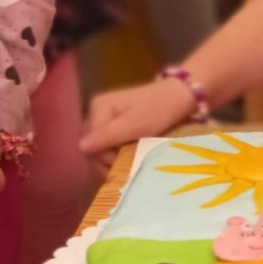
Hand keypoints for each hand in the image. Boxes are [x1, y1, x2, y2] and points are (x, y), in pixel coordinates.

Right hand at [79, 78, 193, 170]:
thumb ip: (108, 135)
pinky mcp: (116, 126)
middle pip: (93, 147)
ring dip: (115, 160)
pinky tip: (133, 158)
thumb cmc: (160, 109)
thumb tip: (80, 147)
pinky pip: (110, 146)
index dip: (107, 158)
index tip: (128, 163)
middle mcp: (96, 111)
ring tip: (134, 163)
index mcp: (98, 107)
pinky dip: (120, 155)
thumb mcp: (136, 124)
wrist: (182, 97)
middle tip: (132, 166)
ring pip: (100, 149)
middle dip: (109, 161)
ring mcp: (105, 118)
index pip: (90, 144)